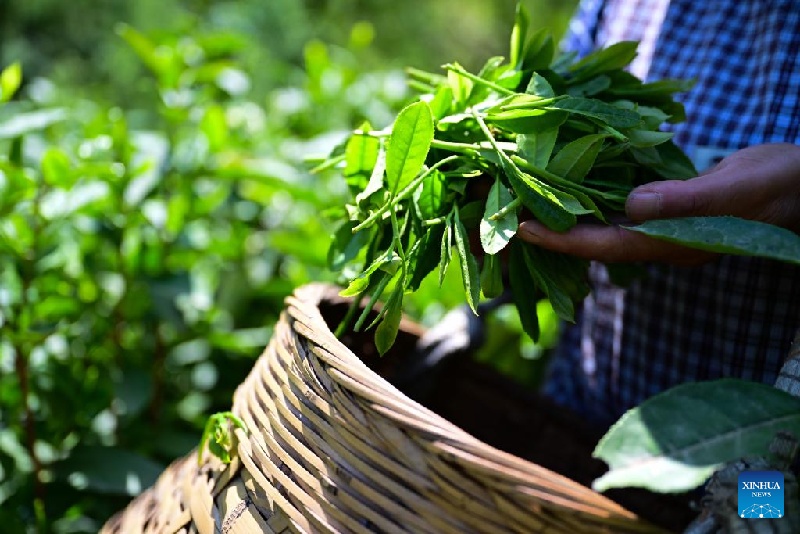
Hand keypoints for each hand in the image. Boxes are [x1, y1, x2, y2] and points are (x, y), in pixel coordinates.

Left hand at [517, 143, 799, 263]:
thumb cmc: (776, 187)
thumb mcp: (735, 189)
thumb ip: (687, 201)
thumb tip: (633, 204)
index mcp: (671, 243)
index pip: (604, 245)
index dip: (561, 238)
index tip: (522, 227)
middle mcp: (659, 242)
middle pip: (594, 243)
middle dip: (551, 233)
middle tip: (507, 218)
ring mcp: (663, 230)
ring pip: (603, 229)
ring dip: (565, 219)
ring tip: (524, 204)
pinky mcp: (668, 213)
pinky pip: (619, 213)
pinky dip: (591, 202)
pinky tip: (570, 189)